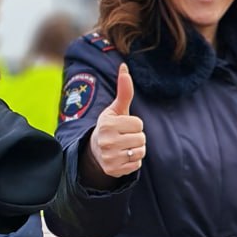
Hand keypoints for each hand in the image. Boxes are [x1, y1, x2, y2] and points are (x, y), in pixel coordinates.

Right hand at [86, 63, 145, 178]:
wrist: (95, 150)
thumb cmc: (110, 126)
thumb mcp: (116, 109)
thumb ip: (123, 91)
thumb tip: (124, 66)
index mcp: (107, 124)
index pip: (138, 124)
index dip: (134, 124)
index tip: (123, 126)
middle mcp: (106, 141)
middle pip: (141, 138)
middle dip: (136, 137)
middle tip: (123, 137)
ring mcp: (109, 157)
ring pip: (140, 151)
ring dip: (136, 149)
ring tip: (124, 147)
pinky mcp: (113, 170)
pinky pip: (137, 165)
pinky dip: (133, 161)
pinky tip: (123, 157)